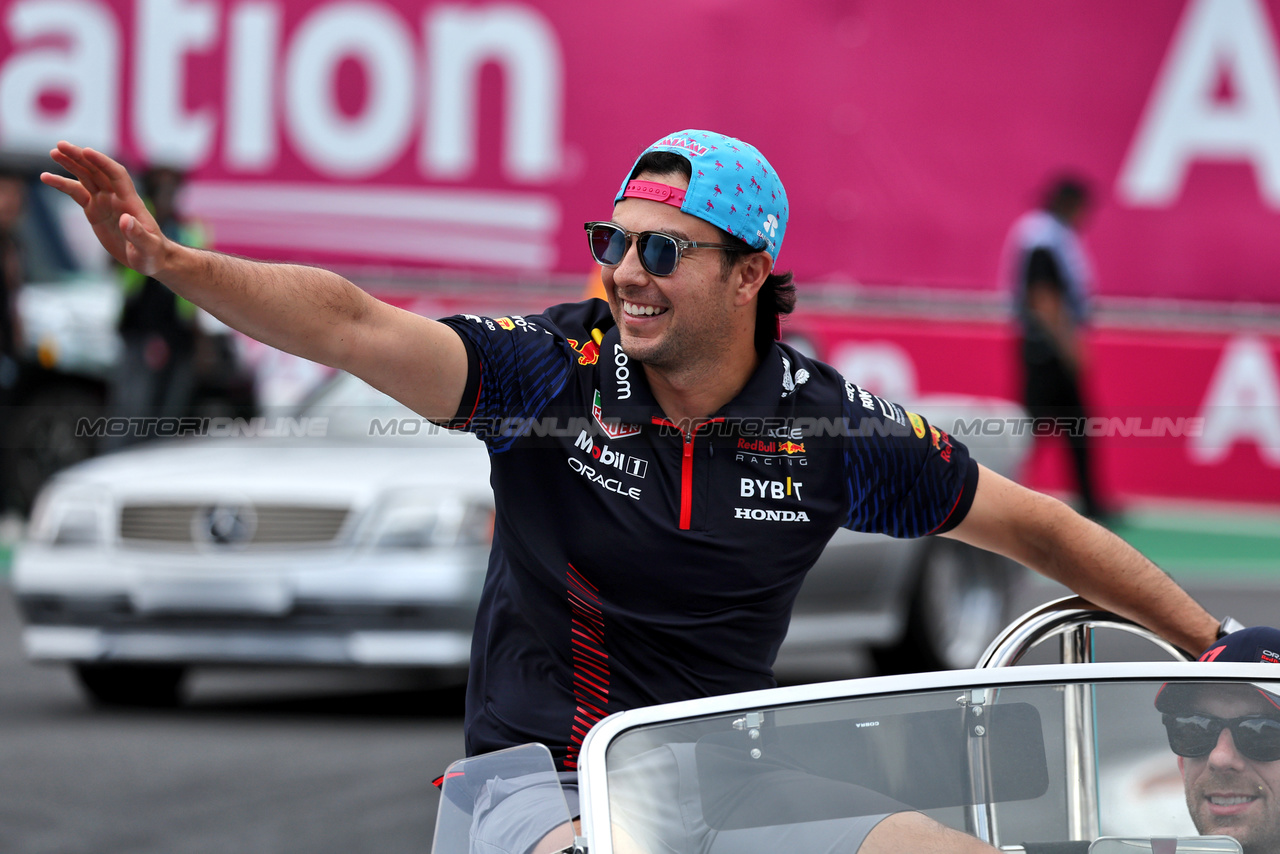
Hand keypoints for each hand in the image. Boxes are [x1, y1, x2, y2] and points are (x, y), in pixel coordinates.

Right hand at [41, 142, 169, 275]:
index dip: (102, 162)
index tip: (86, 151)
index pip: (117, 175)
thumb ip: (138, 234)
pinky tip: (46, 177)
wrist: (150, 258)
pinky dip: (62, 184)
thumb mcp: (148, 247)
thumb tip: (126, 219)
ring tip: (53, 153)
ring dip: (71, 164)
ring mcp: (104, 202)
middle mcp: (116, 197)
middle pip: (97, 171)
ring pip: (86, 178)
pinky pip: (76, 193)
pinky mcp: (94, 211)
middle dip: (80, 157)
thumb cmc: (152, 254)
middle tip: (60, 145)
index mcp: (130, 202)